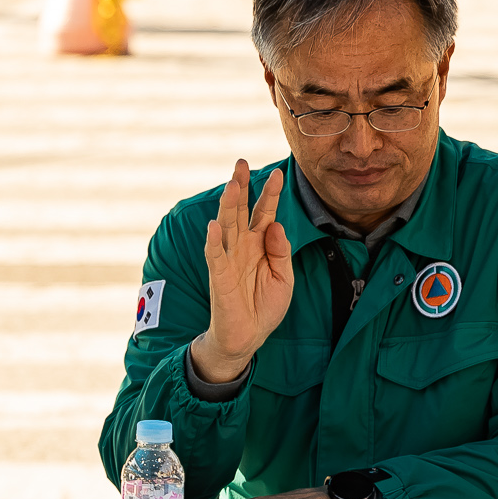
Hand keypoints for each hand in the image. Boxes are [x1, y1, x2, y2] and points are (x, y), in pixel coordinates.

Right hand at [192, 159, 291, 382]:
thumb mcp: (284, 277)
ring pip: (226, 227)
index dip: (270, 194)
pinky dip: (213, 242)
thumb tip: (275, 224)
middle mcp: (242, 246)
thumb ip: (281, 250)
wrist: (248, 337)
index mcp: (259, 244)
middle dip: (240, 186)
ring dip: (228, 206)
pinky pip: (215, 257)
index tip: (279, 173)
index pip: (264, 212)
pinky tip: (213, 226)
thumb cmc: (264, 306)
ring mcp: (229, 260)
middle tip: (241, 162)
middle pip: (240, 211)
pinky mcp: (219, 278)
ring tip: (232, 185)